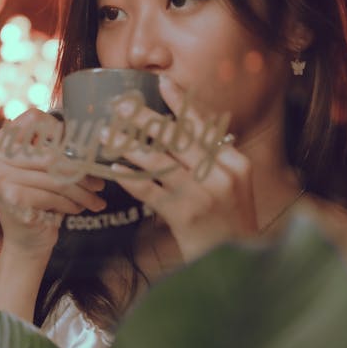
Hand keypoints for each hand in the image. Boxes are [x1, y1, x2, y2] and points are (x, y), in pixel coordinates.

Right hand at [0, 108, 106, 255]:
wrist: (26, 239)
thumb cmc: (40, 200)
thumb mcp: (45, 171)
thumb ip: (55, 151)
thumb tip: (91, 141)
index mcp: (2, 141)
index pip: (34, 119)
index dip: (60, 129)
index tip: (81, 148)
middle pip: (51, 154)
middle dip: (81, 172)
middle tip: (99, 183)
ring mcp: (1, 176)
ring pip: (55, 178)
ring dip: (82, 191)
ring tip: (96, 199)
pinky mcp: (11, 198)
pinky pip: (52, 196)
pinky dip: (71, 204)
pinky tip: (79, 208)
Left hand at [107, 78, 258, 262]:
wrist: (238, 265)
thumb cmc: (230, 221)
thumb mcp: (233, 186)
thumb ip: (213, 159)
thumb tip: (181, 125)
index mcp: (236, 165)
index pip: (203, 127)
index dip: (180, 103)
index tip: (161, 82)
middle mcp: (221, 177)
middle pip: (177, 139)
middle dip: (145, 119)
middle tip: (122, 105)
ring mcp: (202, 196)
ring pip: (158, 161)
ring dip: (128, 144)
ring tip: (107, 133)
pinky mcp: (182, 216)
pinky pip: (149, 191)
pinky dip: (130, 177)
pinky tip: (115, 168)